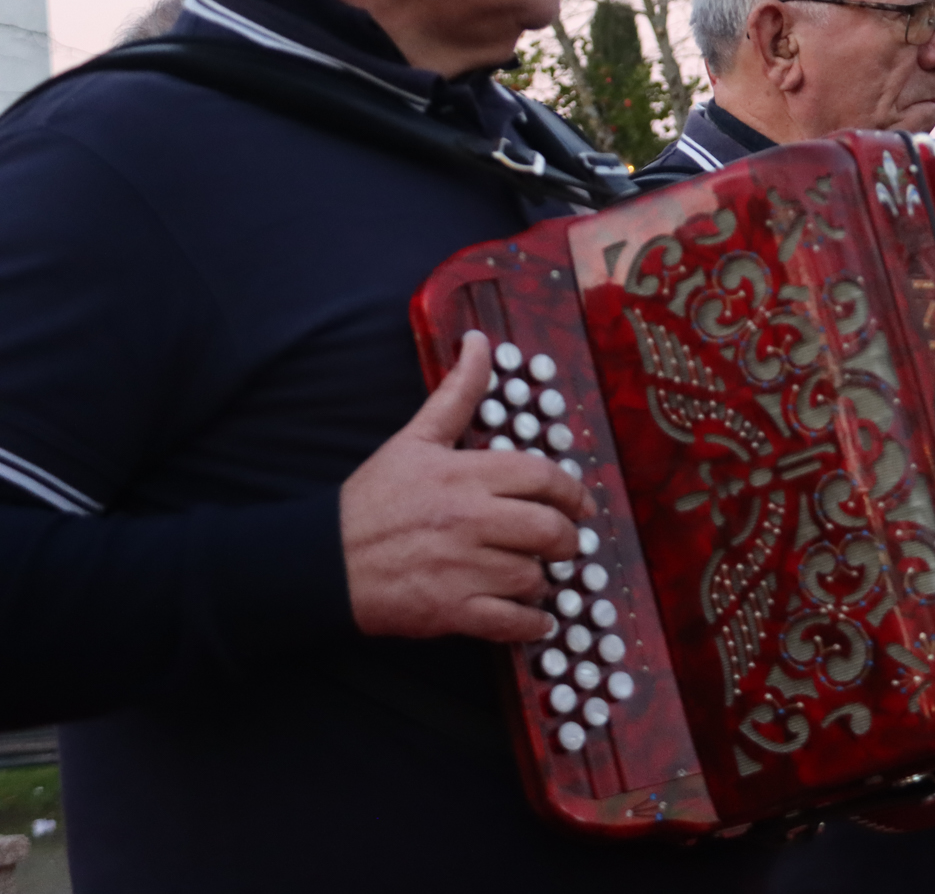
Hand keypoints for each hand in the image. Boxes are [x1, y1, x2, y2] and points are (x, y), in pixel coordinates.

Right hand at [341, 331, 596, 641]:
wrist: (321, 560)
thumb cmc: (374, 499)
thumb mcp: (415, 438)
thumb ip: (456, 393)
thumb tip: (479, 342)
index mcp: (465, 476)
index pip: (544, 479)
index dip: (572, 494)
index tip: (579, 505)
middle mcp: (470, 521)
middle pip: (550, 532)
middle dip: (567, 541)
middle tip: (564, 544)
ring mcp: (461, 569)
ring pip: (534, 578)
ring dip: (544, 581)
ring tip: (536, 576)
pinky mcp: (450, 611)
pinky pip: (512, 624)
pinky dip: (532, 625)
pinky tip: (534, 620)